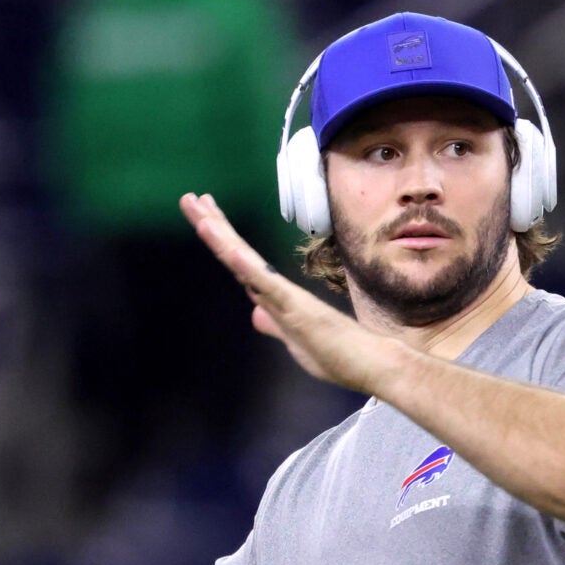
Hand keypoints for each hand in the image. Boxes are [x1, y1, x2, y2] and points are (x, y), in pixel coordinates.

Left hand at [180, 192, 398, 391]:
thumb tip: (255, 314)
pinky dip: (245, 265)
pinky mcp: (295, 308)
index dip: (222, 240)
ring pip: (245, 261)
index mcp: (275, 298)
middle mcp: (277, 291)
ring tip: (200, 209)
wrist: (374, 365)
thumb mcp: (296, 341)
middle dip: (213, 225)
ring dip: (222, 236)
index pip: (240, 264)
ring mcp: (286, 297)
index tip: (205, 218)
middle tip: (190, 199)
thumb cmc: (340, 356)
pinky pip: (266, 283)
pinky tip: (229, 249)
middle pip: (237, 254)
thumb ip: (275, 326)